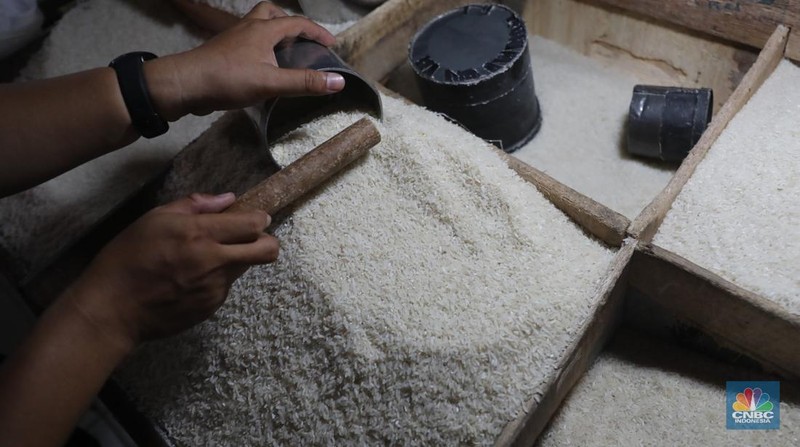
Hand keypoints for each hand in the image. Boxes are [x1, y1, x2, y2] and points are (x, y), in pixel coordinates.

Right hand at [64, 193, 278, 347]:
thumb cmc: (127, 257)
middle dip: (267, 241)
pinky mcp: (211, 307)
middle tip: (251, 238)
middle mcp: (214, 261)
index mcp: (199, 234)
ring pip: (245, 268)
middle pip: (267, 250)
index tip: (257, 217)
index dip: (260, 218)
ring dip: (236, 260)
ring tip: (205, 260)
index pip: (252, 224)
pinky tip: (189, 280)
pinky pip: (225, 287)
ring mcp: (215, 288)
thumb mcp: (154, 219)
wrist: (113, 309)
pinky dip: (216, 280)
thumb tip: (228, 199)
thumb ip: (195, 206)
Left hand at [145, 2, 345, 119]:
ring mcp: (233, 38)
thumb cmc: (228, 79)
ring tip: (284, 52)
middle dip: (290, 22)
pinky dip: (260, 47)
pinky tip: (262, 66)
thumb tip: (339, 81)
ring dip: (273, 33)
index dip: (317, 32)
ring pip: (256, 25)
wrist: (185, 84)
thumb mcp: (271, 83)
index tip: (332, 44)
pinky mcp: (223, 51)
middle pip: (271, 12)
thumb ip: (304, 82)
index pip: (297, 23)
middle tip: (302, 40)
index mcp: (263, 30)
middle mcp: (248, 28)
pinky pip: (246, 41)